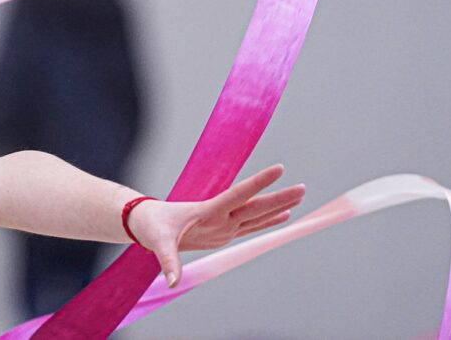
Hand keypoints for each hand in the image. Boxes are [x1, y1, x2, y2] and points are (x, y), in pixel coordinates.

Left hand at [127, 164, 303, 287]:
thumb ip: (168, 262)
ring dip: (277, 206)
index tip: (279, 169)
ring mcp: (224, 223)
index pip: (238, 194)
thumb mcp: (158, 243)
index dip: (258, 183)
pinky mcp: (224, 231)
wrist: (148, 222)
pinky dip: (268, 221)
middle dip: (278, 197)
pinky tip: (284, 216)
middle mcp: (220, 215)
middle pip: (254, 205)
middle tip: (302, 188)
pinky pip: (251, 226)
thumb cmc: (153, 227)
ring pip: (256, 213)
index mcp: (208, 211)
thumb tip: (173, 282)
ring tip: (299, 196)